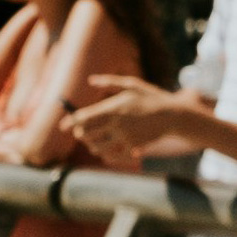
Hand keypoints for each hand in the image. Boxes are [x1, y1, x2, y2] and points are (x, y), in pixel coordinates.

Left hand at [63, 73, 189, 165]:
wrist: (174, 116)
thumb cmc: (151, 98)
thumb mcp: (132, 85)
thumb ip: (110, 82)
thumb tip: (91, 80)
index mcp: (113, 108)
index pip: (83, 118)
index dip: (69, 122)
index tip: (62, 126)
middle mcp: (116, 123)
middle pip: (86, 134)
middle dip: (80, 134)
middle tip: (79, 133)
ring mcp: (124, 137)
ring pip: (97, 147)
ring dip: (91, 146)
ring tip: (91, 143)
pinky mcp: (133, 147)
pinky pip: (113, 156)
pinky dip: (106, 155)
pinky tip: (106, 152)